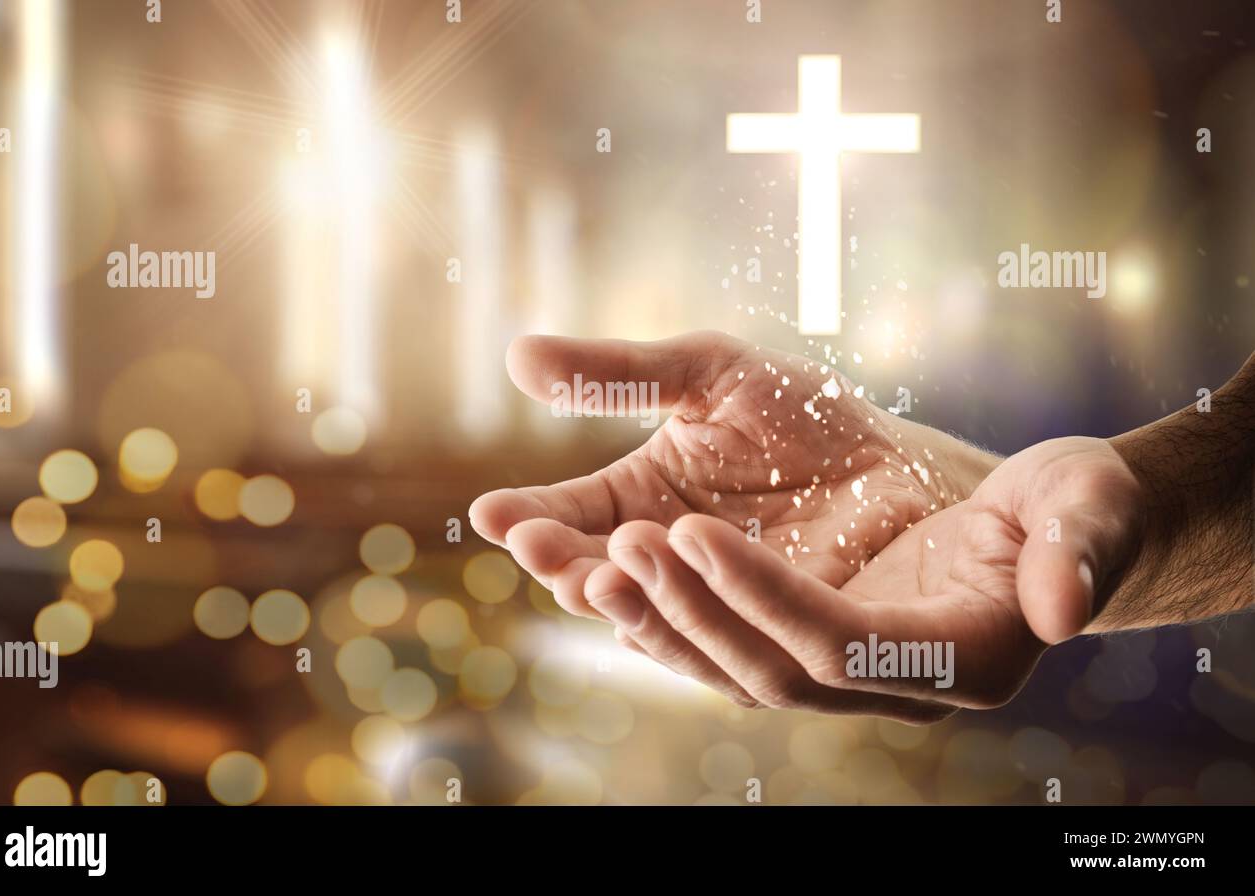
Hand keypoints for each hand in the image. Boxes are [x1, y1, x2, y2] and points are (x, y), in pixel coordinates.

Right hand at [469, 330, 999, 716]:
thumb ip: (620, 374)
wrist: (912, 456)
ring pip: (687, 640)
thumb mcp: (710, 375)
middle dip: (574, 574)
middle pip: (621, 600)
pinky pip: (773, 649)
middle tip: (537, 543)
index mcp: (651, 529)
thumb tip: (515, 356)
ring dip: (644, 600)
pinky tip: (694, 548)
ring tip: (611, 552)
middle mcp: (693, 594)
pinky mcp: (829, 660)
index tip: (490, 513)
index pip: (579, 537)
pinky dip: (732, 604)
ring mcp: (752, 632)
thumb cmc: (811, 422)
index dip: (536, 528)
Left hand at [584, 436, 1141, 722]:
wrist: (1036, 519)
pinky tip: (603, 570)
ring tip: (576, 560)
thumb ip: (1083, 541)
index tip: (689, 527)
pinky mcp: (808, 641)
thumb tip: (1064, 607)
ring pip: (733, 665)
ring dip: (656, 619)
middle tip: (611, 546)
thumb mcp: (1088, 501)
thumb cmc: (1069, 504)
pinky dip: (665, 612)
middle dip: (689, 611)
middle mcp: (891, 684)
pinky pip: (726, 641)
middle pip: (770, 670)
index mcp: (958, 654)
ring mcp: (844, 670)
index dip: (766, 595)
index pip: (840, 645)